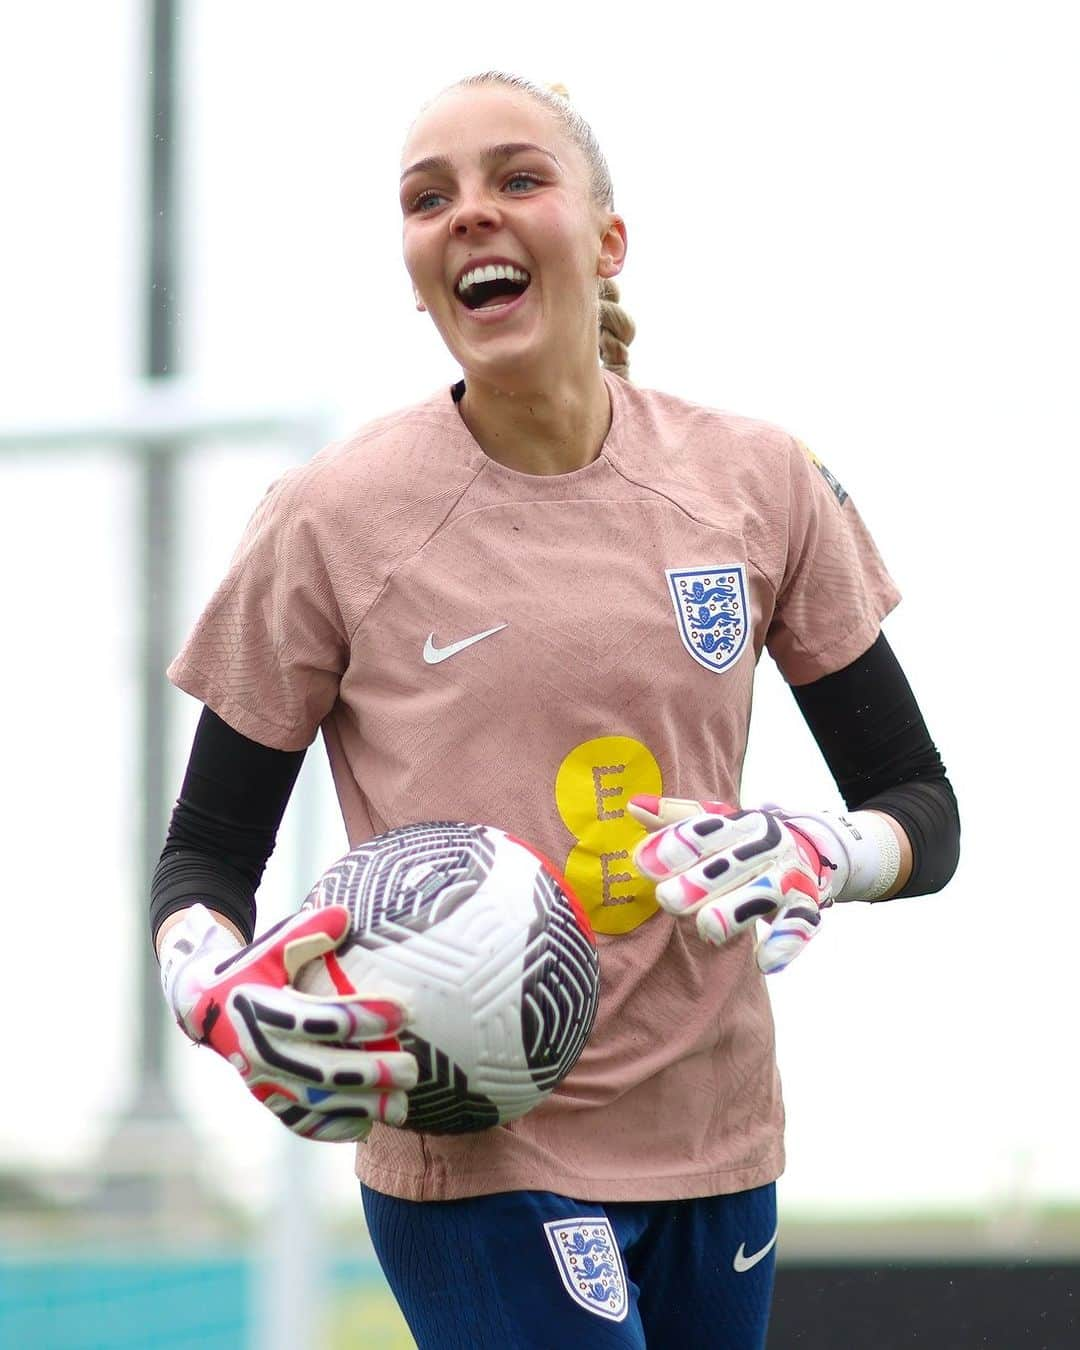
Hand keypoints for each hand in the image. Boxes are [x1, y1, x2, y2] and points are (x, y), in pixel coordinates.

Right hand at [159, 903, 417, 1140]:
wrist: (200, 1003)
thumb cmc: (250, 968)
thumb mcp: (268, 945)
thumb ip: (305, 932)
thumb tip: (345, 914)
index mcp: (264, 1009)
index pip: (321, 1018)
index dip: (363, 1016)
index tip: (403, 1012)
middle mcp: (261, 1050)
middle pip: (324, 1068)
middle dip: (371, 1071)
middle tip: (411, 1068)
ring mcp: (262, 1080)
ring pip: (316, 1102)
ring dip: (360, 1107)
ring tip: (402, 1107)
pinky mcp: (264, 1098)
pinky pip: (298, 1121)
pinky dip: (330, 1128)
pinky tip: (363, 1125)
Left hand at [628, 796, 830, 973]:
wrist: (807, 849)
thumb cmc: (744, 841)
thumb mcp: (715, 824)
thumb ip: (675, 819)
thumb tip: (634, 806)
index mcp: (742, 822)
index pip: (707, 830)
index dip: (677, 845)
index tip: (644, 863)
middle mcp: (768, 845)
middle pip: (734, 862)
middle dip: (701, 881)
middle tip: (668, 899)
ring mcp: (790, 876)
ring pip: (765, 892)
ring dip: (737, 909)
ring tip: (709, 926)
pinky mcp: (806, 905)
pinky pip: (800, 924)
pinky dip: (785, 942)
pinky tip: (764, 961)